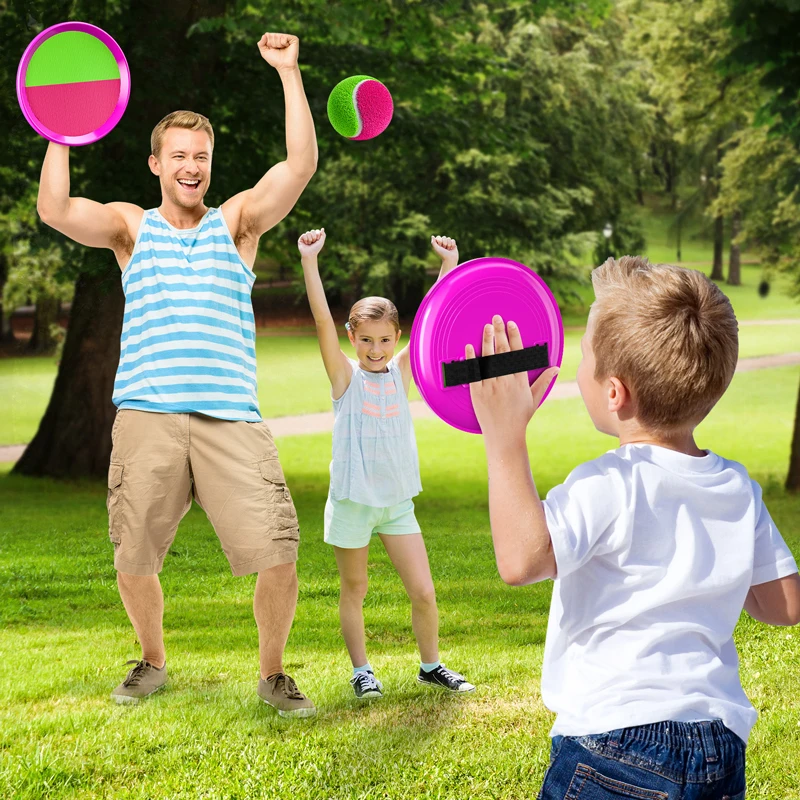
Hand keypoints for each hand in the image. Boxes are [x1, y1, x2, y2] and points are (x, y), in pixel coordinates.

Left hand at [258, 32, 299, 71]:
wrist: (284, 66)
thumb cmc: (275, 60)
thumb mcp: (264, 53)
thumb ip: (260, 44)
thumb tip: (264, 35)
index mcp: (274, 39)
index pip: (267, 35)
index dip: (268, 43)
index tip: (272, 50)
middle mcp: (280, 37)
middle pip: (272, 35)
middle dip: (273, 44)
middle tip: (278, 50)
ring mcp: (287, 37)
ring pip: (278, 35)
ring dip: (278, 44)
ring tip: (282, 49)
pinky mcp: (294, 39)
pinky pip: (284, 37)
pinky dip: (283, 43)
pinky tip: (287, 47)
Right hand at [298, 228, 325, 256]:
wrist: (310, 254)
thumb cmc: (316, 249)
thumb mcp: (321, 242)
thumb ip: (323, 235)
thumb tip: (322, 228)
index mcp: (315, 237)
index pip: (316, 230)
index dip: (317, 234)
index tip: (318, 239)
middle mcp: (310, 236)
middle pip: (312, 231)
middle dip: (314, 236)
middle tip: (313, 242)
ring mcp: (305, 237)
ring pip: (308, 232)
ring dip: (310, 239)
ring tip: (309, 243)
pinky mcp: (301, 239)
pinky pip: (304, 235)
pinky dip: (306, 239)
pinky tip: (306, 243)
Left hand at [431, 234, 457, 263]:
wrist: (450, 259)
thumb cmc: (442, 254)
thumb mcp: (436, 249)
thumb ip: (433, 242)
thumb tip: (432, 236)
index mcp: (438, 244)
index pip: (438, 237)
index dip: (440, 241)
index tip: (440, 246)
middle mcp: (443, 243)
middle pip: (444, 237)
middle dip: (444, 243)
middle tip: (444, 249)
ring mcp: (448, 243)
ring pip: (449, 238)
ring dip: (448, 244)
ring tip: (448, 249)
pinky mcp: (453, 244)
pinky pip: (453, 240)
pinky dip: (452, 244)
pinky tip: (452, 248)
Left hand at [467, 316, 558, 439]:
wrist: (504, 435)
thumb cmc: (520, 417)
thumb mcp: (535, 398)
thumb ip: (544, 381)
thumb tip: (556, 368)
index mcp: (520, 380)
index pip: (517, 353)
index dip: (514, 337)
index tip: (511, 324)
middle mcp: (506, 381)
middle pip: (503, 351)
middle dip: (500, 333)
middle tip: (497, 317)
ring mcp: (491, 386)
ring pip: (489, 359)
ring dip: (487, 341)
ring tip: (486, 326)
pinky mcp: (478, 393)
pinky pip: (474, 373)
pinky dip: (471, 359)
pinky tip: (469, 346)